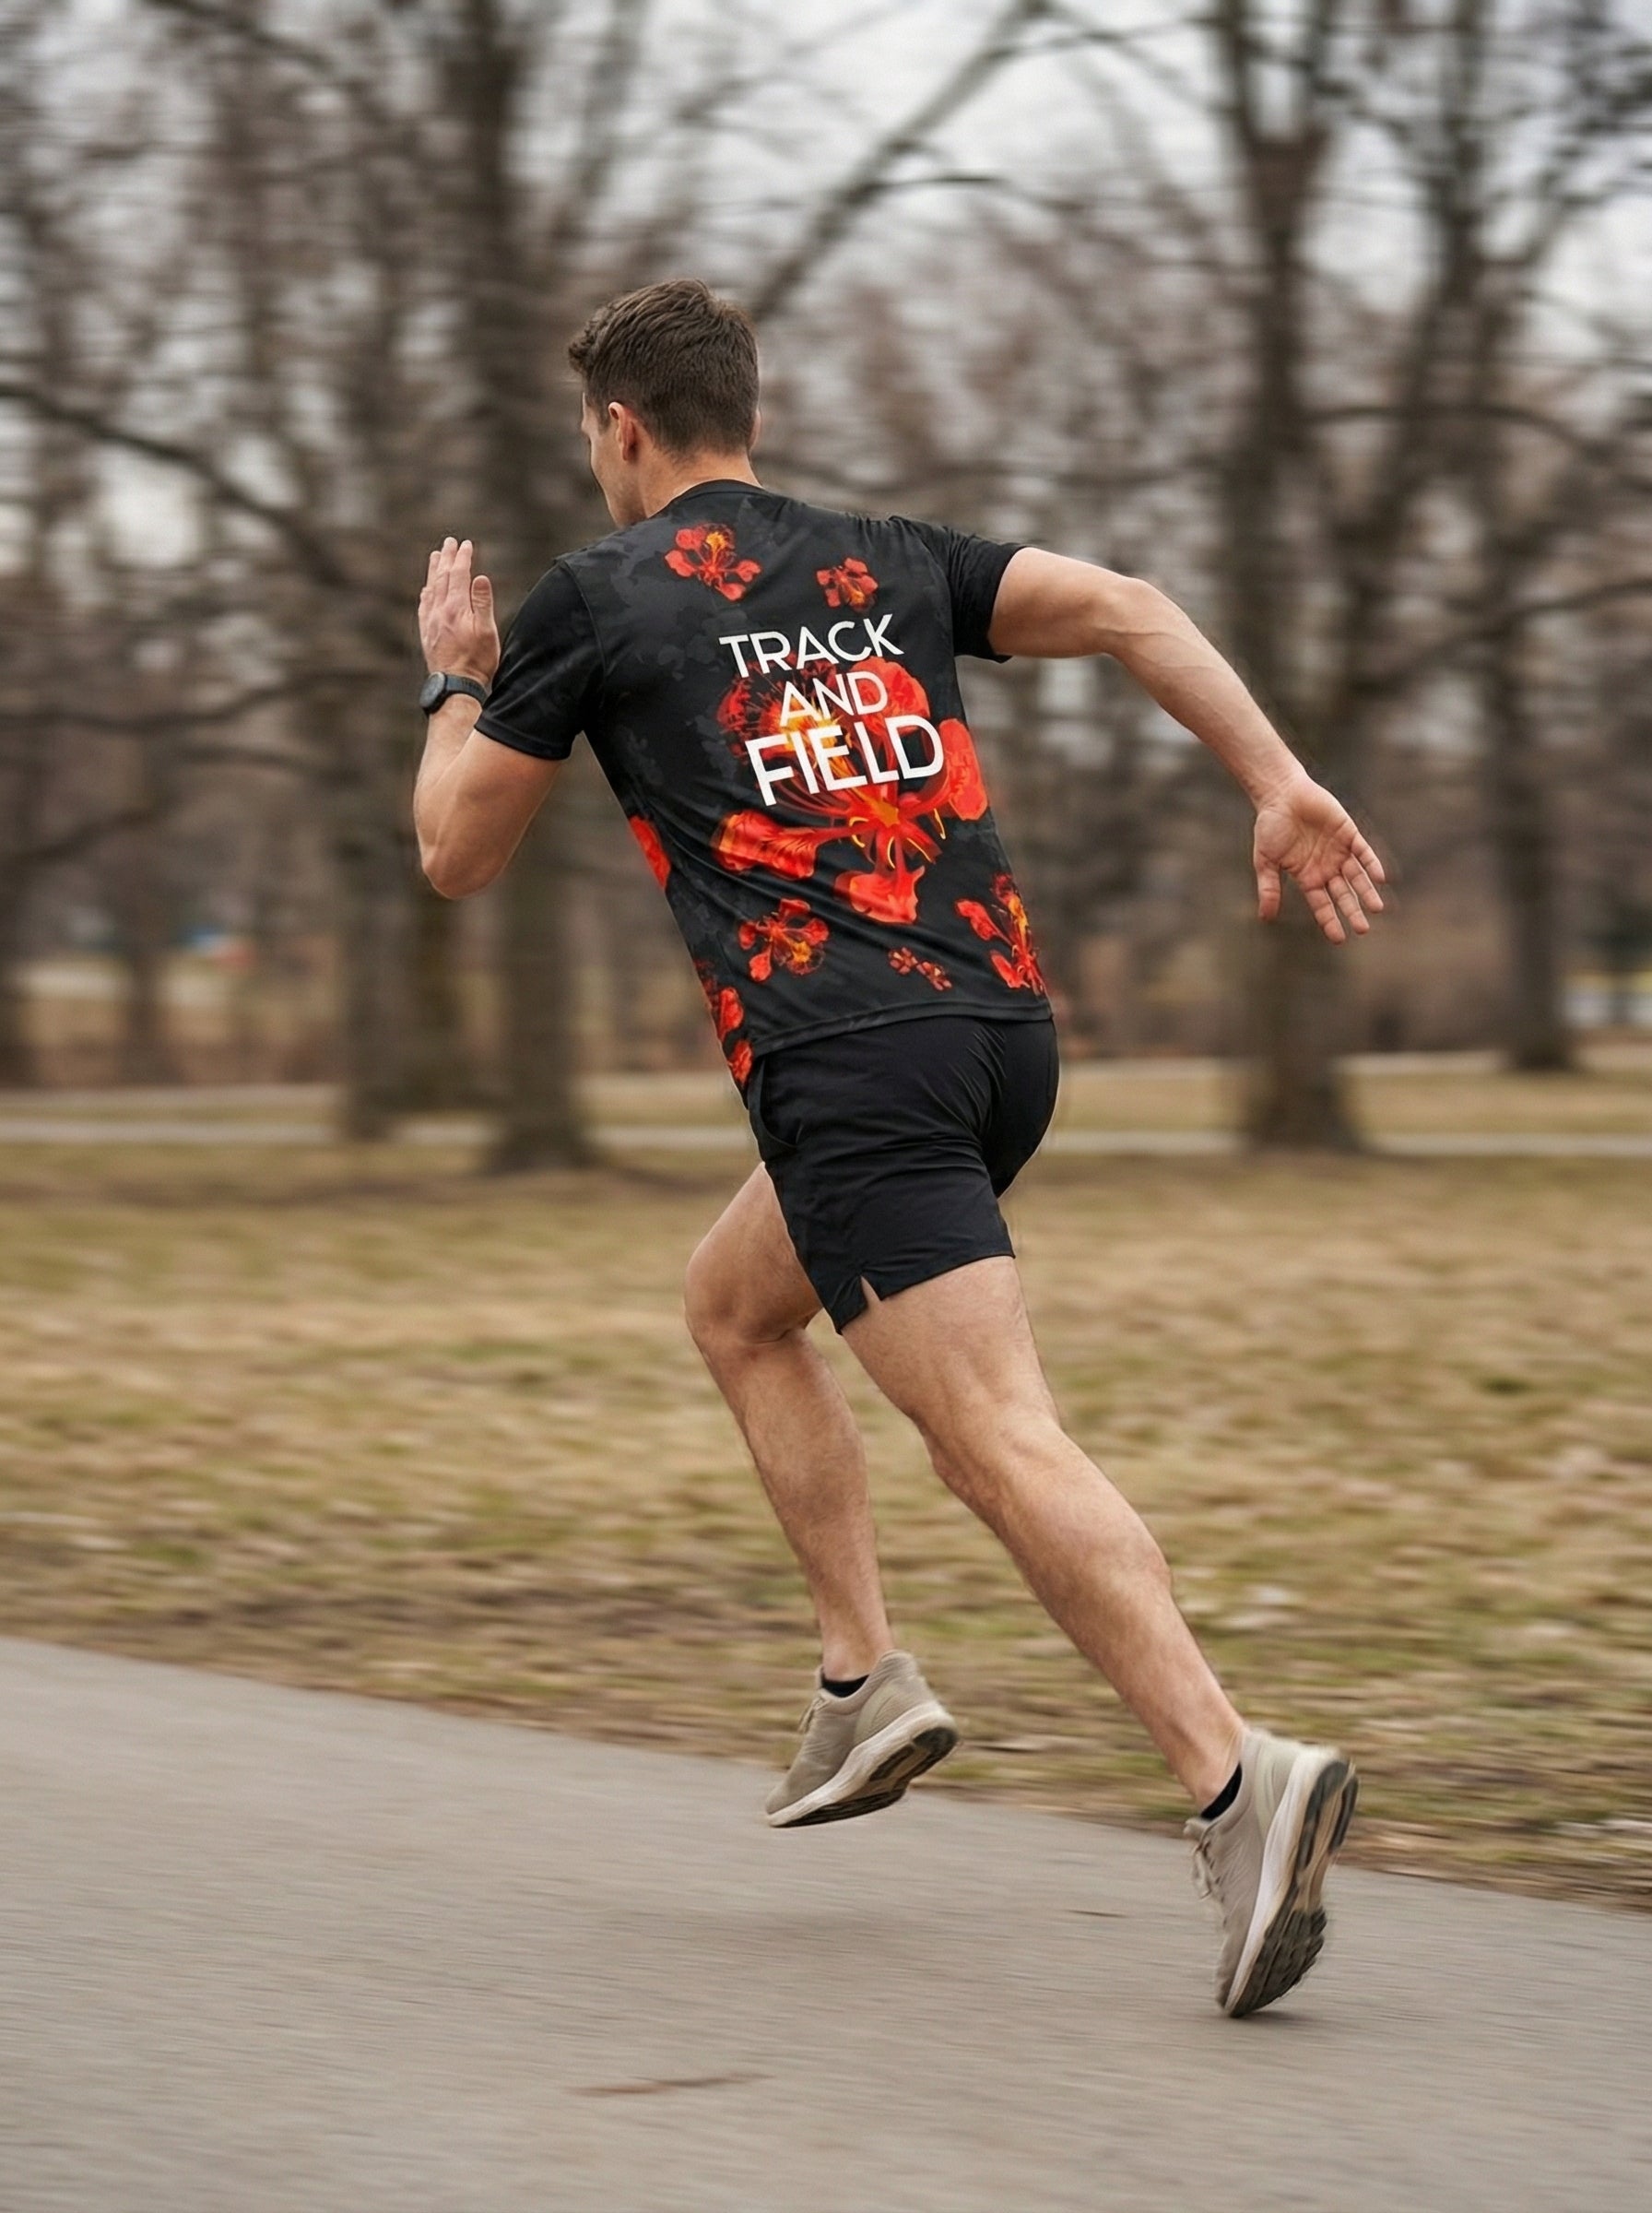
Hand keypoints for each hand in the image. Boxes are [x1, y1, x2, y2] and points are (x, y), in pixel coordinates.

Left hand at [419, 536, 499, 682]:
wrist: (455, 685)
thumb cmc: (477, 661)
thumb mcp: (486, 631)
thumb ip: (482, 602)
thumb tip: (479, 577)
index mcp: (456, 608)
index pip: (459, 575)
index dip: (463, 558)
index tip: (467, 545)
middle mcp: (440, 611)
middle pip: (443, 577)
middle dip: (447, 557)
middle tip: (450, 542)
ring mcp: (431, 621)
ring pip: (431, 588)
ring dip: (434, 570)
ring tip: (436, 556)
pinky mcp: (426, 633)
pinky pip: (423, 605)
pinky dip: (426, 591)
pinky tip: (427, 588)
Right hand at [1253, 774, 1386, 943]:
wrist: (1281, 794)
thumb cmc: (1270, 827)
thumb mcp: (1266, 861)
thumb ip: (1269, 887)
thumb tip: (1265, 918)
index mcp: (1307, 876)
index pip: (1321, 904)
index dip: (1330, 920)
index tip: (1339, 938)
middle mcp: (1326, 866)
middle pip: (1343, 894)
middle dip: (1352, 911)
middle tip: (1363, 930)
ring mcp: (1339, 850)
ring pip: (1357, 876)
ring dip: (1366, 891)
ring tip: (1376, 908)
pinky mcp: (1348, 833)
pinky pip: (1363, 851)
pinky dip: (1371, 863)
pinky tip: (1379, 877)